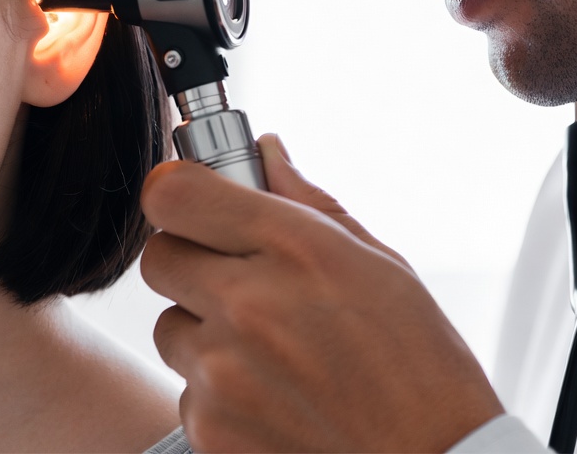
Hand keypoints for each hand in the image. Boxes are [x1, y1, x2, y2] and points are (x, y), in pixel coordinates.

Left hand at [140, 134, 503, 452]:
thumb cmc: (417, 360)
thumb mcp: (377, 261)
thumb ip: (306, 200)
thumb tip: (266, 151)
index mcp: (292, 247)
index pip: (174, 194)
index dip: (175, 191)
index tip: (189, 199)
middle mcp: (247, 304)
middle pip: (159, 256)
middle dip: (189, 258)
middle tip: (233, 274)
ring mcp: (222, 372)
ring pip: (169, 325)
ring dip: (202, 327)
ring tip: (266, 346)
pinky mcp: (210, 430)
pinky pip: (186, 388)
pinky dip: (216, 389)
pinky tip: (272, 393)